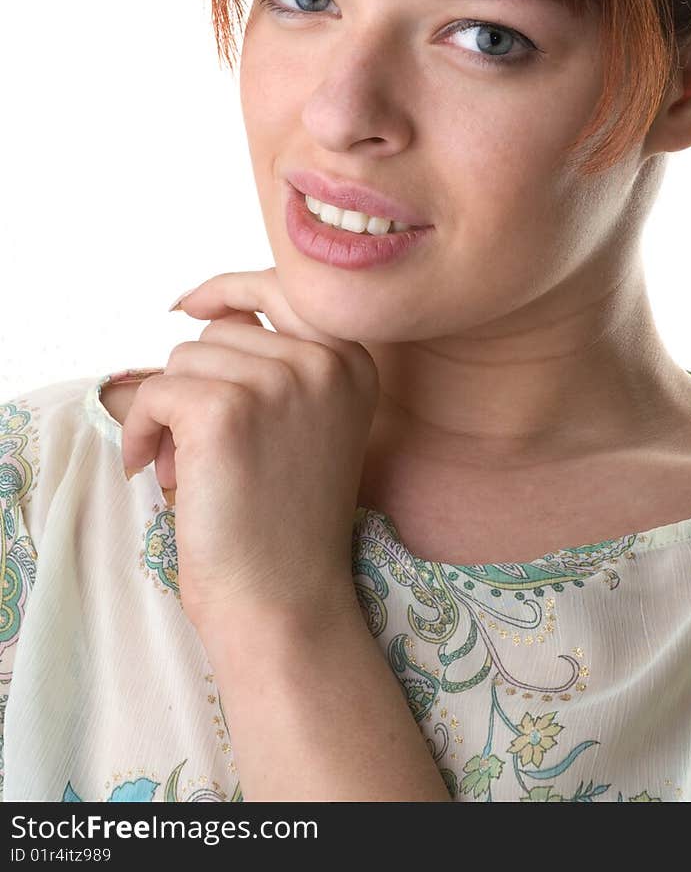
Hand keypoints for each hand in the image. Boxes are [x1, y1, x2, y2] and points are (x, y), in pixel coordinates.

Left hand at [120, 266, 379, 637]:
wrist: (284, 600)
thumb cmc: (286, 523)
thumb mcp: (309, 422)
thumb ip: (277, 361)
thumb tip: (207, 312)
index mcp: (353, 361)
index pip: (282, 286)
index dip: (228, 289)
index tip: (189, 304)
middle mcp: (325, 362)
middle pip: (220, 332)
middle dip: (197, 385)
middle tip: (203, 451)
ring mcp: (279, 382)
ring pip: (184, 360)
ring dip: (170, 412)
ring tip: (193, 470)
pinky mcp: (227, 410)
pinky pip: (156, 392)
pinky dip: (142, 430)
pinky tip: (156, 470)